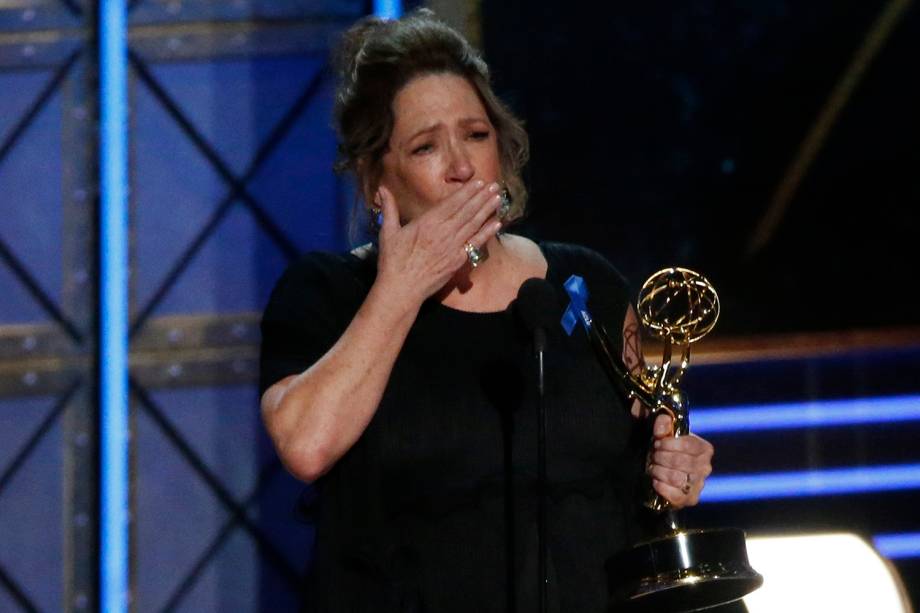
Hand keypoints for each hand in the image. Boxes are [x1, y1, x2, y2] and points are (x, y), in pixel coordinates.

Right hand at [374, 180, 503, 303]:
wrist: (402, 289)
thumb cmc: (393, 261)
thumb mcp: (388, 232)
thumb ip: (389, 209)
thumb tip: (382, 189)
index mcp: (427, 222)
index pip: (451, 203)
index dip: (467, 192)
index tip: (478, 182)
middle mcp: (443, 232)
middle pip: (466, 210)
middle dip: (481, 196)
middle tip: (494, 185)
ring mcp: (453, 246)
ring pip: (473, 224)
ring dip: (487, 210)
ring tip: (498, 198)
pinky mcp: (458, 260)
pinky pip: (475, 243)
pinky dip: (487, 233)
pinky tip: (497, 223)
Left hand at [647, 413, 713, 508]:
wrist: (666, 473)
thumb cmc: (667, 450)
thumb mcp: (666, 434)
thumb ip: (664, 424)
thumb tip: (662, 426)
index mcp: (704, 449)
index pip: (689, 445)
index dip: (669, 444)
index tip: (657, 443)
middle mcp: (706, 467)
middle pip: (680, 461)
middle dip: (661, 457)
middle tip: (653, 456)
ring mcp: (699, 485)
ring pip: (676, 478)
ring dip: (659, 471)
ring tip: (653, 468)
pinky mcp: (690, 499)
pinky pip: (675, 495)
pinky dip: (662, 487)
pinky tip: (656, 481)